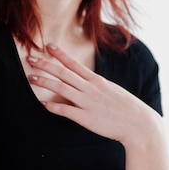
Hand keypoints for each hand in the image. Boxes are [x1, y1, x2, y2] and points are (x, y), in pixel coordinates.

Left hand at [26, 44, 162, 145]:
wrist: (139, 124)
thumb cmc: (125, 107)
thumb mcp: (111, 90)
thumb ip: (96, 85)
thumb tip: (84, 81)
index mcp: (97, 81)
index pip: (74, 63)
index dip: (59, 54)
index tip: (47, 45)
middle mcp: (91, 89)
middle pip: (64, 73)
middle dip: (45, 64)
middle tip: (30, 59)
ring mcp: (88, 103)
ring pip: (62, 88)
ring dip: (45, 82)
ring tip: (31, 77)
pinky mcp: (87, 118)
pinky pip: (67, 111)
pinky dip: (53, 106)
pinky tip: (42, 103)